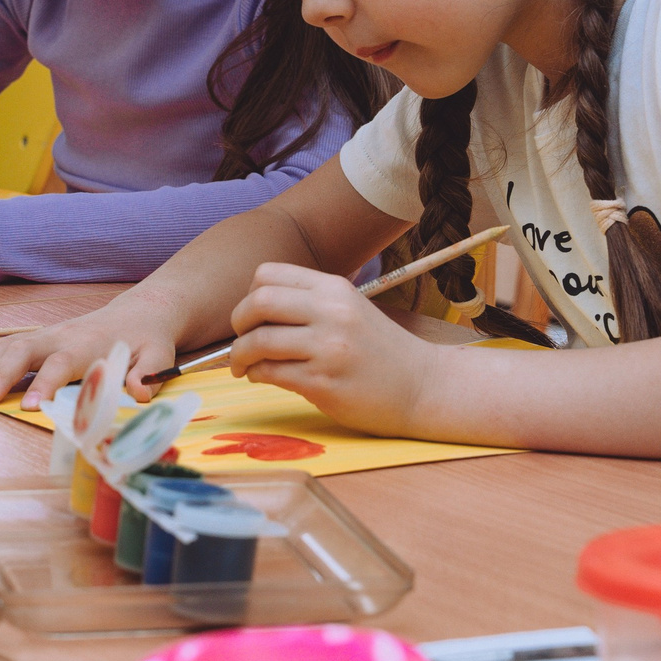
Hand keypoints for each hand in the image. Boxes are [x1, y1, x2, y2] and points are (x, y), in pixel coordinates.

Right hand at [0, 297, 182, 411]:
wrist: (139, 313)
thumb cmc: (147, 339)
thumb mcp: (159, 356)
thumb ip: (149, 373)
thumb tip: (138, 392)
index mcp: (89, 345)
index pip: (62, 363)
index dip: (45, 384)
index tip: (29, 407)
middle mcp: (61, 337)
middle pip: (23, 351)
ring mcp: (45, 335)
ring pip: (7, 347)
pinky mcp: (37, 339)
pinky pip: (3, 347)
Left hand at [225, 262, 436, 435]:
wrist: (423, 386)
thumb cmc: (379, 350)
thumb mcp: (350, 309)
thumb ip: (309, 302)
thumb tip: (252, 309)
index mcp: (334, 288)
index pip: (268, 275)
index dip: (249, 295)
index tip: (252, 316)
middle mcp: (331, 312)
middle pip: (258, 302)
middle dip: (238, 323)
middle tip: (241, 339)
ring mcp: (328, 348)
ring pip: (258, 341)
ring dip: (241, 355)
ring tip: (245, 365)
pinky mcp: (324, 383)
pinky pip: (271, 373)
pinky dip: (257, 375)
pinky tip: (264, 377)